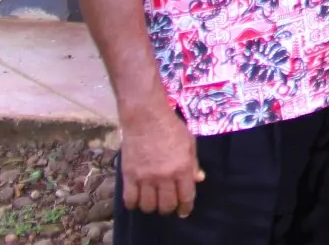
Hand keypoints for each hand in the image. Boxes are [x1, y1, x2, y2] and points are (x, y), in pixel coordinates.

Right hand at [119, 102, 202, 216]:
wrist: (146, 118)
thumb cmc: (171, 128)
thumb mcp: (189, 143)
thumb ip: (194, 163)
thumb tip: (199, 180)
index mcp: (182, 168)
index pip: (186, 197)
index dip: (185, 208)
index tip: (183, 212)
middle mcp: (164, 176)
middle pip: (166, 205)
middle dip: (169, 209)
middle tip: (168, 204)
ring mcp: (145, 177)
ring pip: (148, 206)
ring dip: (152, 207)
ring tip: (153, 201)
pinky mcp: (129, 176)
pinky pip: (130, 200)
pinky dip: (134, 204)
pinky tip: (138, 199)